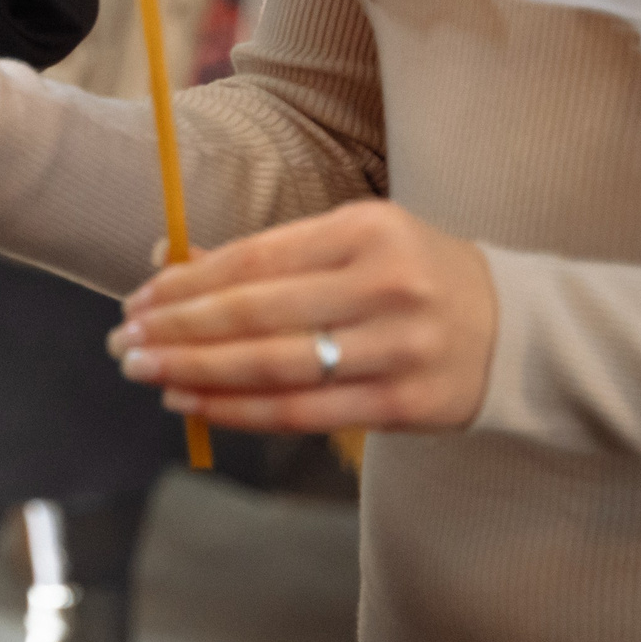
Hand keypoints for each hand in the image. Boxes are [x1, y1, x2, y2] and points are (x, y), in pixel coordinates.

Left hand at [105, 200, 497, 434]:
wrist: (516, 329)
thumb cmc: (414, 276)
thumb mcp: (355, 243)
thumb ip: (275, 258)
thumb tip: (174, 268)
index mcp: (367, 229)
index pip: (256, 259)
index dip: (188, 283)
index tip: (138, 298)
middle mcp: (385, 285)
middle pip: (257, 313)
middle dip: (177, 330)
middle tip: (124, 341)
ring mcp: (399, 348)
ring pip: (274, 367)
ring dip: (197, 373)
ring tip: (147, 373)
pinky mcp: (407, 404)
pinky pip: (304, 412)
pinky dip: (241, 410)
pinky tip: (195, 404)